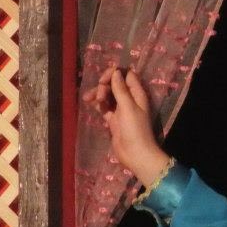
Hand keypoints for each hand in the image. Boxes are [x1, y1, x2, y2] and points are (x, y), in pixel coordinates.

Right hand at [81, 67, 169, 184]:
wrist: (135, 154)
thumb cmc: (135, 130)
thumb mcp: (128, 107)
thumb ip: (120, 89)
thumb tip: (115, 72)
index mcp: (137, 94)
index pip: (126, 75)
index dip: (114, 74)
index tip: (104, 79)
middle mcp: (130, 100)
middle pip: (115, 84)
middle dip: (104, 85)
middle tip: (98, 95)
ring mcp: (121, 110)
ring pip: (108, 95)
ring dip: (98, 94)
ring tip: (89, 100)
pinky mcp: (114, 119)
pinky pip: (105, 107)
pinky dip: (98, 104)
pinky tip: (92, 104)